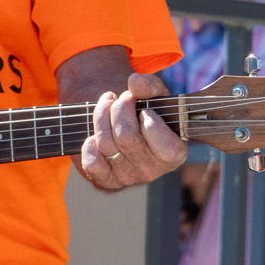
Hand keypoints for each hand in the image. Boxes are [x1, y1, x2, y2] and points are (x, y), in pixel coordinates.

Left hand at [79, 70, 188, 191]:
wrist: (127, 127)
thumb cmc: (147, 111)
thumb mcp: (155, 96)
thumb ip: (150, 86)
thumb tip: (135, 82)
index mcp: (174, 154)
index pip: (165, 146)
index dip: (150, 123)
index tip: (145, 109)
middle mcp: (152, 171)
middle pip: (127, 137)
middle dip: (120, 109)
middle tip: (122, 99)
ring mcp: (128, 178)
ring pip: (106, 144)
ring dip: (102, 116)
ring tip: (107, 104)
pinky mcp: (107, 181)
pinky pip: (92, 163)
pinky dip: (89, 145)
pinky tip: (96, 134)